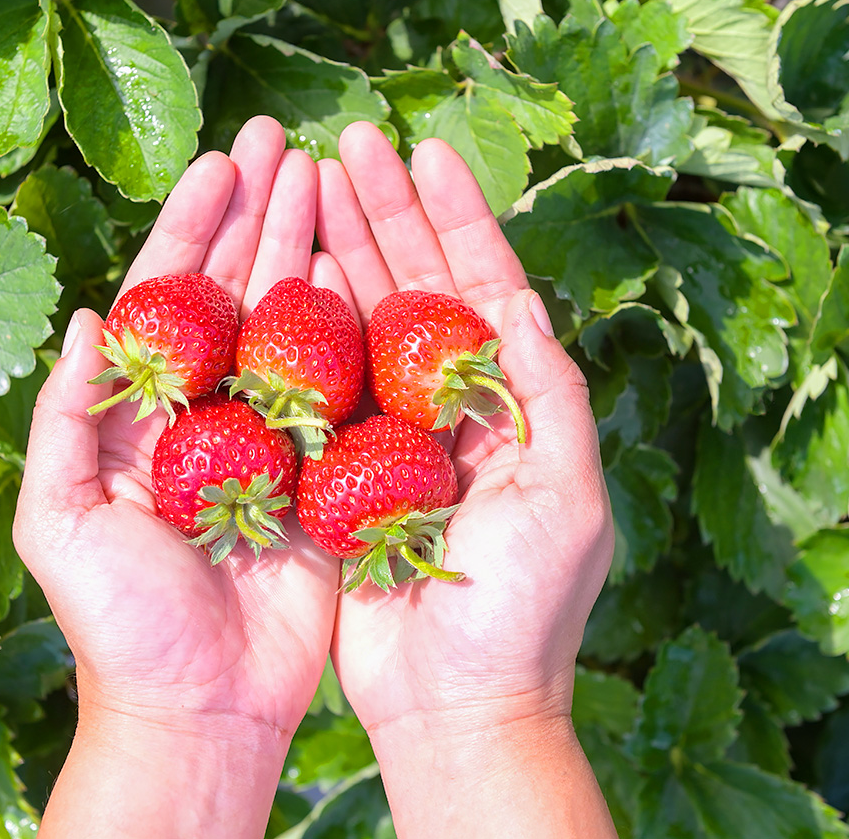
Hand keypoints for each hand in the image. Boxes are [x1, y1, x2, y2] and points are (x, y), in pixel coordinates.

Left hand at [14, 117, 340, 837]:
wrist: (203, 706)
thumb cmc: (120, 624)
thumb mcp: (61, 522)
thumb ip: (64, 421)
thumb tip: (87, 319)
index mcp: (145, 417)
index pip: (168, 301)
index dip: (192, 229)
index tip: (221, 164)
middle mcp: (212, 414)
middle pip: (237, 295)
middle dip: (259, 216)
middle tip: (286, 143)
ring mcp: (274, 440)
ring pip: (294, 326)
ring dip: (308, 251)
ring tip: (328, 180)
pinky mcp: (326, 475)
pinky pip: (343, 390)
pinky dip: (355, 330)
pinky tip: (366, 271)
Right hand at [316, 123, 616, 835]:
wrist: (456, 705)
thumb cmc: (524, 611)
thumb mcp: (568, 499)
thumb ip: (548, 398)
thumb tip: (521, 302)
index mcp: (511, 406)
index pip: (484, 290)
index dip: (458, 219)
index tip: (426, 153)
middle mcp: (450, 409)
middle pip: (415, 290)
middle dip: (384, 215)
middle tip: (344, 143)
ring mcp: (391, 437)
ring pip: (360, 325)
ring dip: (338, 253)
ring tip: (304, 184)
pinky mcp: (341, 473)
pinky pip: (316, 389)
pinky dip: (300, 332)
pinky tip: (280, 276)